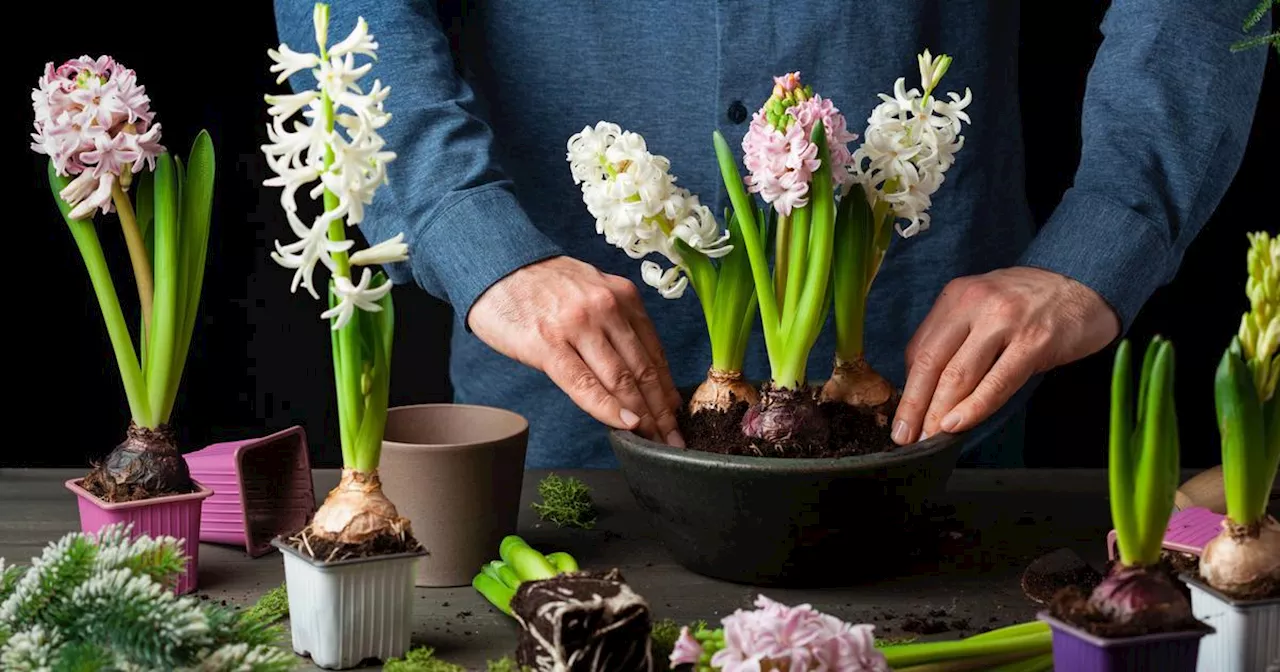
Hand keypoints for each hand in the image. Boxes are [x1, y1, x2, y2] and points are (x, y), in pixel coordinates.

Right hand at [469, 256, 684, 445]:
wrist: (496, 266)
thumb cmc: (544, 285)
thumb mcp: (593, 291)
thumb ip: (618, 323)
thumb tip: (642, 370)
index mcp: (623, 296)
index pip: (655, 352)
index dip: (668, 389)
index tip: (677, 415)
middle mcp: (607, 308)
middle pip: (643, 369)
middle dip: (661, 410)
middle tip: (672, 438)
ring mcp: (578, 326)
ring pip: (621, 379)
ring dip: (641, 415)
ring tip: (653, 439)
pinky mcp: (548, 344)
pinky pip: (584, 384)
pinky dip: (608, 408)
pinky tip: (624, 425)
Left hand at [892, 266, 1119, 444]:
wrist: (1086, 284)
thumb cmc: (1030, 304)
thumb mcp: (983, 307)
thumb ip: (956, 337)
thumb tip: (927, 386)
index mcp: (957, 296)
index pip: (920, 347)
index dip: (908, 387)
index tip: (902, 416)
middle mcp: (975, 304)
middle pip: (932, 362)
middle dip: (914, 405)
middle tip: (903, 436)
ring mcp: (1005, 321)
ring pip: (959, 374)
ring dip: (938, 413)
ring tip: (928, 439)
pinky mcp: (1034, 341)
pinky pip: (997, 382)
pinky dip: (974, 407)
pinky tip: (957, 425)